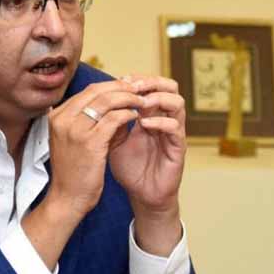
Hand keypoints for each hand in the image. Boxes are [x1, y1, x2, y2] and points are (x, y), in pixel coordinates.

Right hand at [44, 80, 142, 217]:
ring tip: (142, 101)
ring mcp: (75, 129)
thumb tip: (111, 101)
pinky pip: (114, 119)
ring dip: (128, 99)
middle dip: (122, 87)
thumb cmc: (73, 171)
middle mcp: (63, 119)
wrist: (67, 198)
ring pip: (107, 101)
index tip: (128, 86)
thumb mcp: (73, 140)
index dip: (111, 85)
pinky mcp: (90, 142)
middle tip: (139, 88)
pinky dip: (128, 114)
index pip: (88, 90)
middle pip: (97, 91)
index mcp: (57, 116)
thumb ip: (86, 120)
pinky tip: (136, 117)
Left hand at [109, 76, 185, 254]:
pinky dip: (160, 121)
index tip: (121, 78)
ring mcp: (173, 132)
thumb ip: (109, 122)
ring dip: (157, 98)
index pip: (151, 86)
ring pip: (177, 102)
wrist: (141, 194)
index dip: (138, 79)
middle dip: (151, 82)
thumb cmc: (129, 168)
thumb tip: (94, 101)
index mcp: (151, 114)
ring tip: (140, 102)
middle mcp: (165, 119)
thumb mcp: (114, 140)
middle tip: (133, 84)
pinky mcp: (178, 148)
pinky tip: (144, 124)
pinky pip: (175, 127)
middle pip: (169, 87)